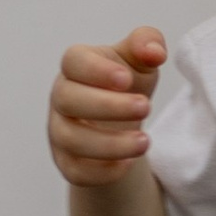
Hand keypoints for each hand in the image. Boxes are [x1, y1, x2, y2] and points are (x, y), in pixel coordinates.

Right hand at [48, 28, 166, 189]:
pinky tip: (129, 163)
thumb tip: (154, 51)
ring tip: (145, 142)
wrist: (120, 123)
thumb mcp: (140, 60)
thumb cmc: (126, 85)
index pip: (73, 62)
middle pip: (68, 99)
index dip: (97, 70)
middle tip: (146, 107)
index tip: (126, 79)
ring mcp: (60, 131)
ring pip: (71, 139)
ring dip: (110, 143)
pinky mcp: (67, 162)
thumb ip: (147, 43)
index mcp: (76, 66)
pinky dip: (103, 171)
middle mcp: (62, 97)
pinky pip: (76, 172)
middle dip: (108, 106)